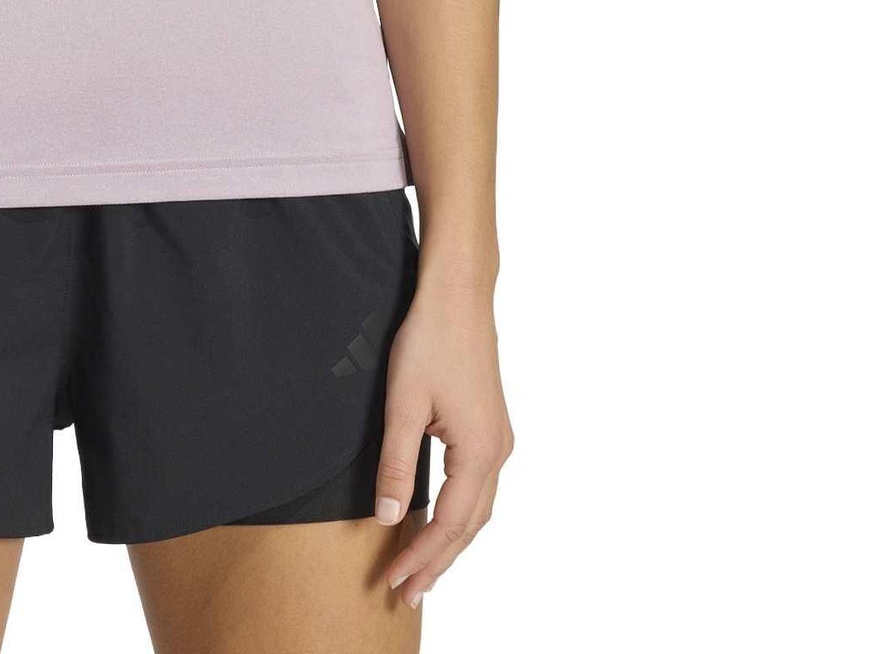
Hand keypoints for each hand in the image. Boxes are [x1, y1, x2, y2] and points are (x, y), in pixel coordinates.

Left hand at [371, 278, 514, 607]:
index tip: (394, 581)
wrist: (458, 295)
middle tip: (407, 593)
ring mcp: (498, 438)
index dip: (421, 556)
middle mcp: (498, 452)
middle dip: (438, 561)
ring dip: (450, 540)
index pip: (450, 524)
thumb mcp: (403, 404)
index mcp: (479, 452)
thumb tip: (390, 517)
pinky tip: (440, 518)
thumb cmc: (429, 340)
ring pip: (478, 508)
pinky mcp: (491, 425)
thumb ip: (397, 464)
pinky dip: (460, 513)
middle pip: (470, 526)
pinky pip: (478, 486)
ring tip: (421, 567)